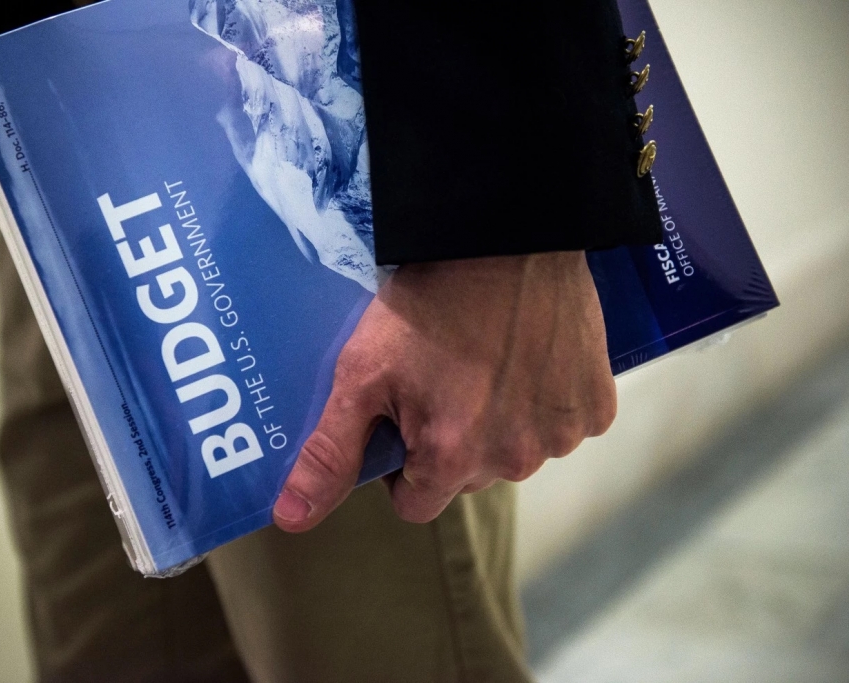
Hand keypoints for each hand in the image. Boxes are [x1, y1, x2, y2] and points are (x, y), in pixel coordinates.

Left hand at [272, 251, 616, 530]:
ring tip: (485, 361)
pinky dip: (545, 402)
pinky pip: (562, 425)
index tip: (401, 420)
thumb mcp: (363, 373)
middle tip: (440, 378)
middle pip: (467, 477)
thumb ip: (330, 453)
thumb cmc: (428, 302)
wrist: (506, 234)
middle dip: (450, 442)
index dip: (400, 468)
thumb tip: (292, 519)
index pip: (414, 504)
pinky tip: (528, 357)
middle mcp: (514, 461)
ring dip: (500, 423)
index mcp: (454, 461)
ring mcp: (562, 435)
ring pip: (516, 451)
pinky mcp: (596, 406)